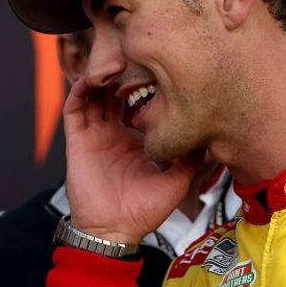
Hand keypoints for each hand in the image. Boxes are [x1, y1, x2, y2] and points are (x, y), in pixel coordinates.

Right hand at [63, 78, 197, 243]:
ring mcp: (94, 134)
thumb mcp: (177, 181)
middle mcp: (113, 131)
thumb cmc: (144, 211)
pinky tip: (95, 79)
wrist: (115, 231)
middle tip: (135, 55)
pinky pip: (74, 108)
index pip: (137, 100)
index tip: (159, 65)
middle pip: (113, 89)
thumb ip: (192, 157)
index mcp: (135, 137)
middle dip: (121, 70)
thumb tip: (211, 134)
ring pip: (93, 93)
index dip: (144, 81)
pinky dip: (81, 89)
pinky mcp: (78, 140)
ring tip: (115, 62)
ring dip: (101, 74)